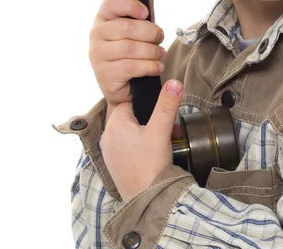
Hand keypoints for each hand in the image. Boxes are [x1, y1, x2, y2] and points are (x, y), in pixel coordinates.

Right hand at [88, 0, 165, 117]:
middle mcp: (96, 34)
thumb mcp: (141, 24)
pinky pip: (131, 66)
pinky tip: (156, 67)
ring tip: (160, 55)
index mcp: (103, 17)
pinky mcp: (104, 75)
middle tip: (160, 39)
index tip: (146, 13)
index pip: (111, 2)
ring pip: (131, 48)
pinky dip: (150, 66)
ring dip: (153, 52)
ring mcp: (97, 55)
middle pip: (127, 27)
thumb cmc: (134, 50)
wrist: (128, 87)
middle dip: (151, 33)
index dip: (131, 5)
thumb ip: (145, 0)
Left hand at [100, 78, 183, 202]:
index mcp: (114, 124)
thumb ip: (167, 104)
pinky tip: (156, 154)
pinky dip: (143, 146)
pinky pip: (130, 147)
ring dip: (150, 133)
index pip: (132, 102)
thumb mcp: (161, 130)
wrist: (147, 200)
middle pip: (134, 117)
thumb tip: (174, 81)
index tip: (164, 114)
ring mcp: (110, 152)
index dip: (151, 106)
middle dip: (154, 121)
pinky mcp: (116, 165)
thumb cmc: (151, 164)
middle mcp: (108, 136)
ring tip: (166, 142)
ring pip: (133, 132)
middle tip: (170, 129)